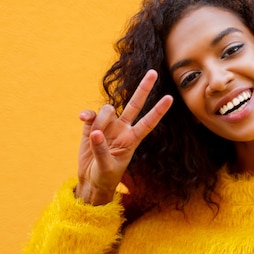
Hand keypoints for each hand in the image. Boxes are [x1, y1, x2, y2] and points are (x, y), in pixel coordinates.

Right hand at [75, 70, 172, 204]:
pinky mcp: (92, 126)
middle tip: (153, 72)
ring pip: (108, 110)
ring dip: (101, 119)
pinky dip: (87, 115)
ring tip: (94, 135)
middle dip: (143, 89)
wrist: (91, 180)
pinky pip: (91, 114)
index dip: (158, 110)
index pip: (148, 122)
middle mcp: (123, 129)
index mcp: (132, 139)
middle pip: (135, 104)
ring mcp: (108, 126)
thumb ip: (102, 149)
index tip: (170, 98)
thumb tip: (96, 132)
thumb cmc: (105, 177)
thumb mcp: (106, 167)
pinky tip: (83, 119)